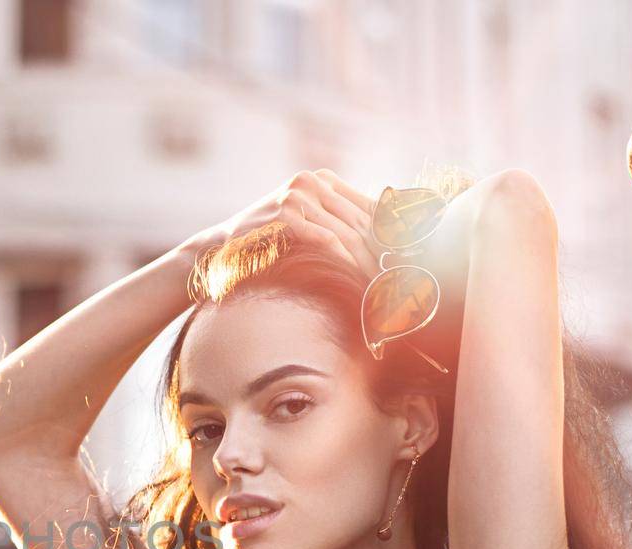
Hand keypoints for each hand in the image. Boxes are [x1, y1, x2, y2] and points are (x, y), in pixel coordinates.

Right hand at [178, 170, 383, 281]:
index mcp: (322, 179)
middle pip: (362, 221)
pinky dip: (344, 262)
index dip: (392, 234)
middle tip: (400, 279)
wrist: (222, 247)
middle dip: (382, 253)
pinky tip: (355, 280)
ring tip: (381, 286)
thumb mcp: (305, 223)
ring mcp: (297, 194)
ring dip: (367, 263)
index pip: (370, 206)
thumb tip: (384, 245)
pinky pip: (326, 240)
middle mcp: (312, 181)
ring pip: (347, 233)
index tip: (409, 261)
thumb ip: (337, 222)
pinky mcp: (286, 213)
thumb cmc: (267, 242)